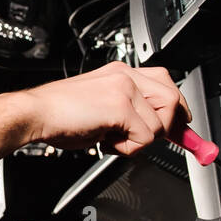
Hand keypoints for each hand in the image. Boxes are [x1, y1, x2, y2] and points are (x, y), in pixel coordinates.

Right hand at [22, 62, 191, 155]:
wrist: (37, 113)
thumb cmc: (61, 115)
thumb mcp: (103, 109)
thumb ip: (130, 113)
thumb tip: (158, 130)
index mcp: (121, 72)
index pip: (164, 83)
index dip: (176, 107)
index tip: (182, 126)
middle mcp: (126, 75)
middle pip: (172, 99)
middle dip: (168, 126)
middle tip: (146, 138)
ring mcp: (125, 89)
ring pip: (160, 124)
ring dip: (138, 141)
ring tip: (111, 138)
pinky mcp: (121, 106)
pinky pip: (145, 137)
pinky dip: (127, 148)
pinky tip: (106, 140)